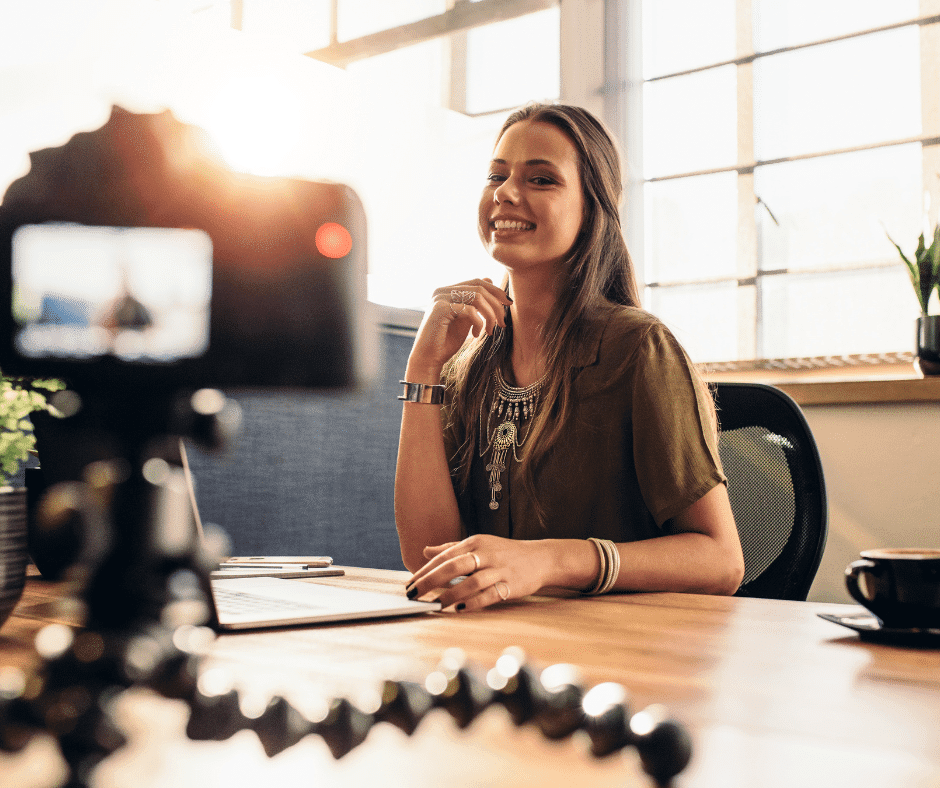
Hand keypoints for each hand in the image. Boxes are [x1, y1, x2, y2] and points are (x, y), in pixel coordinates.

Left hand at [405, 534, 548, 611]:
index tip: (409, 584)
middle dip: (430, 581)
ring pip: (471, 581)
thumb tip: (425, 551)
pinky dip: (473, 602)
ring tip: (435, 605)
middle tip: (414, 594)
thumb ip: (452, 548)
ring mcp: (499, 569)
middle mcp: (486, 554)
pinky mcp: (510, 585)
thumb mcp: (479, 544)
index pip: (444, 556)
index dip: (424, 570)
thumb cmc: (505, 553)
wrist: (540, 558)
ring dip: (451, 594)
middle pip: (453, 566)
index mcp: (475, 542)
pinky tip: (459, 609)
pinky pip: (489, 594)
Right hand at [406, 279, 511, 378]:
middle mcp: (442, 290)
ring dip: (490, 315)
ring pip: (477, 297)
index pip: (477, 282)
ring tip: (491, 331)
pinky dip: (478, 323)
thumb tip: (490, 279)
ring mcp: (440, 297)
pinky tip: (476, 335)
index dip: (496, 291)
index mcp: (448, 291)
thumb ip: (476, 302)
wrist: (429, 358)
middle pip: (480, 287)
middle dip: (496, 304)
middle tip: (503, 322)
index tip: (509, 304)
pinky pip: (470, 310)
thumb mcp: (467, 319)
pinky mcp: (440, 308)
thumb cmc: (447, 341)